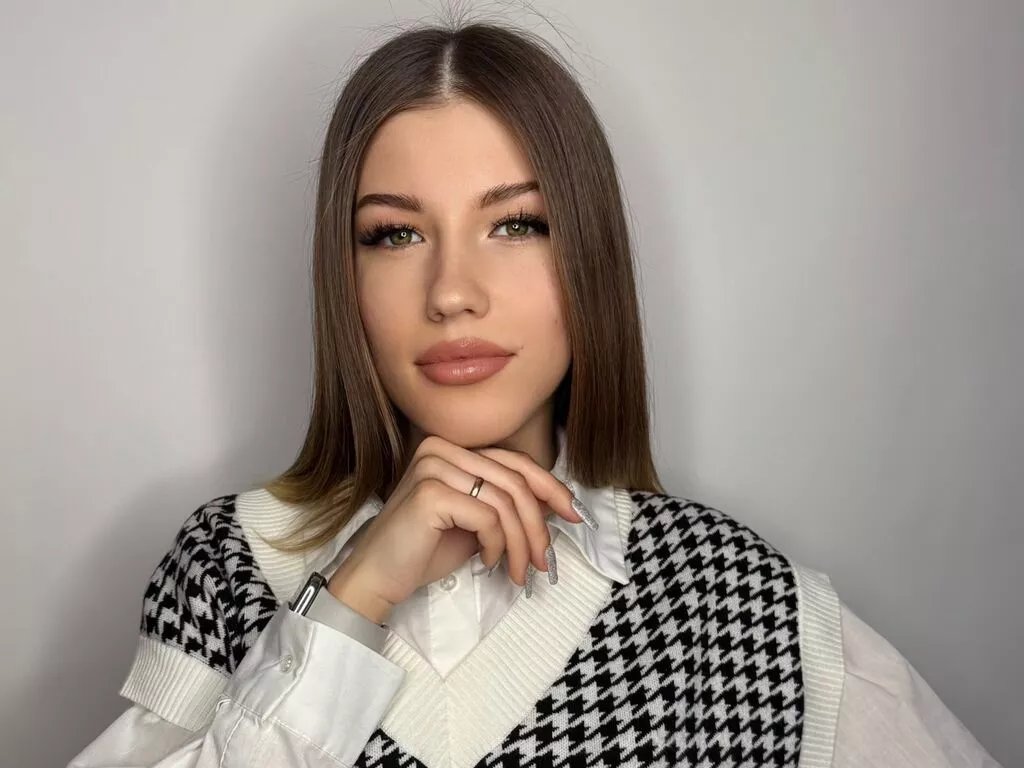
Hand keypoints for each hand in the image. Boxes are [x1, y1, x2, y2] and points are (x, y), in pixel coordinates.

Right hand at [327, 433, 587, 621]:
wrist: (378, 577)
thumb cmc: (424, 550)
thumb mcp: (476, 523)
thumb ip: (507, 506)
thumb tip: (554, 504)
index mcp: (452, 448)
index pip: (513, 462)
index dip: (549, 487)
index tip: (572, 514)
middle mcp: (441, 449)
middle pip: (514, 481)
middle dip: (537, 524)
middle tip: (544, 560)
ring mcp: (433, 467)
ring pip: (505, 502)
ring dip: (520, 544)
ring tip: (519, 571)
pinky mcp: (430, 493)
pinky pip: (487, 518)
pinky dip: (496, 545)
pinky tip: (487, 562)